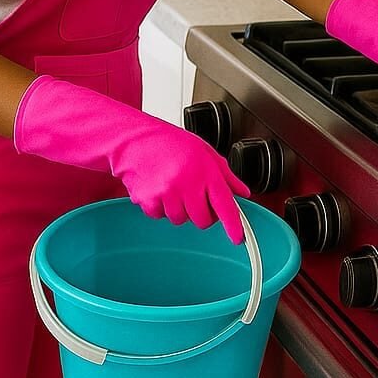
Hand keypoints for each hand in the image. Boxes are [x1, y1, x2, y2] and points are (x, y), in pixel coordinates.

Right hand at [110, 122, 250, 242]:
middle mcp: (187, 183)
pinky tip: (157, 187)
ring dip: (178, 209)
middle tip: (193, 194)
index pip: (224, 204)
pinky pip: (160, 216)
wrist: (136, 139)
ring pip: (180, 219)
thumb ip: (225, 174)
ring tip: (172, 186)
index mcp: (205, 169)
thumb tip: (242, 192)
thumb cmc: (170, 142)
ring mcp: (167, 193)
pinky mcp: (149, 200)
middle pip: (203, 220)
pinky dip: (159, 206)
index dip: (233, 225)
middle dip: (201, 212)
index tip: (238, 238)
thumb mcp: (204, 151)